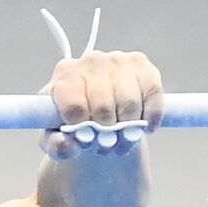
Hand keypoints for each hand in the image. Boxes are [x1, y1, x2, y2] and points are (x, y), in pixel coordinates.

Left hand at [39, 50, 163, 159]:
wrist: (94, 107)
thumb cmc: (71, 119)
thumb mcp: (56, 136)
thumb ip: (56, 144)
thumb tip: (69, 146)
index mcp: (65, 74)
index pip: (76, 107)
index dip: (82, 132)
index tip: (86, 142)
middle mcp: (91, 61)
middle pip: (103, 108)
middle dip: (106, 135)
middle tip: (106, 147)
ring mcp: (118, 59)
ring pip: (129, 104)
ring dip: (128, 130)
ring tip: (122, 141)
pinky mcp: (142, 64)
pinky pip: (152, 93)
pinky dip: (151, 116)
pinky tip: (146, 128)